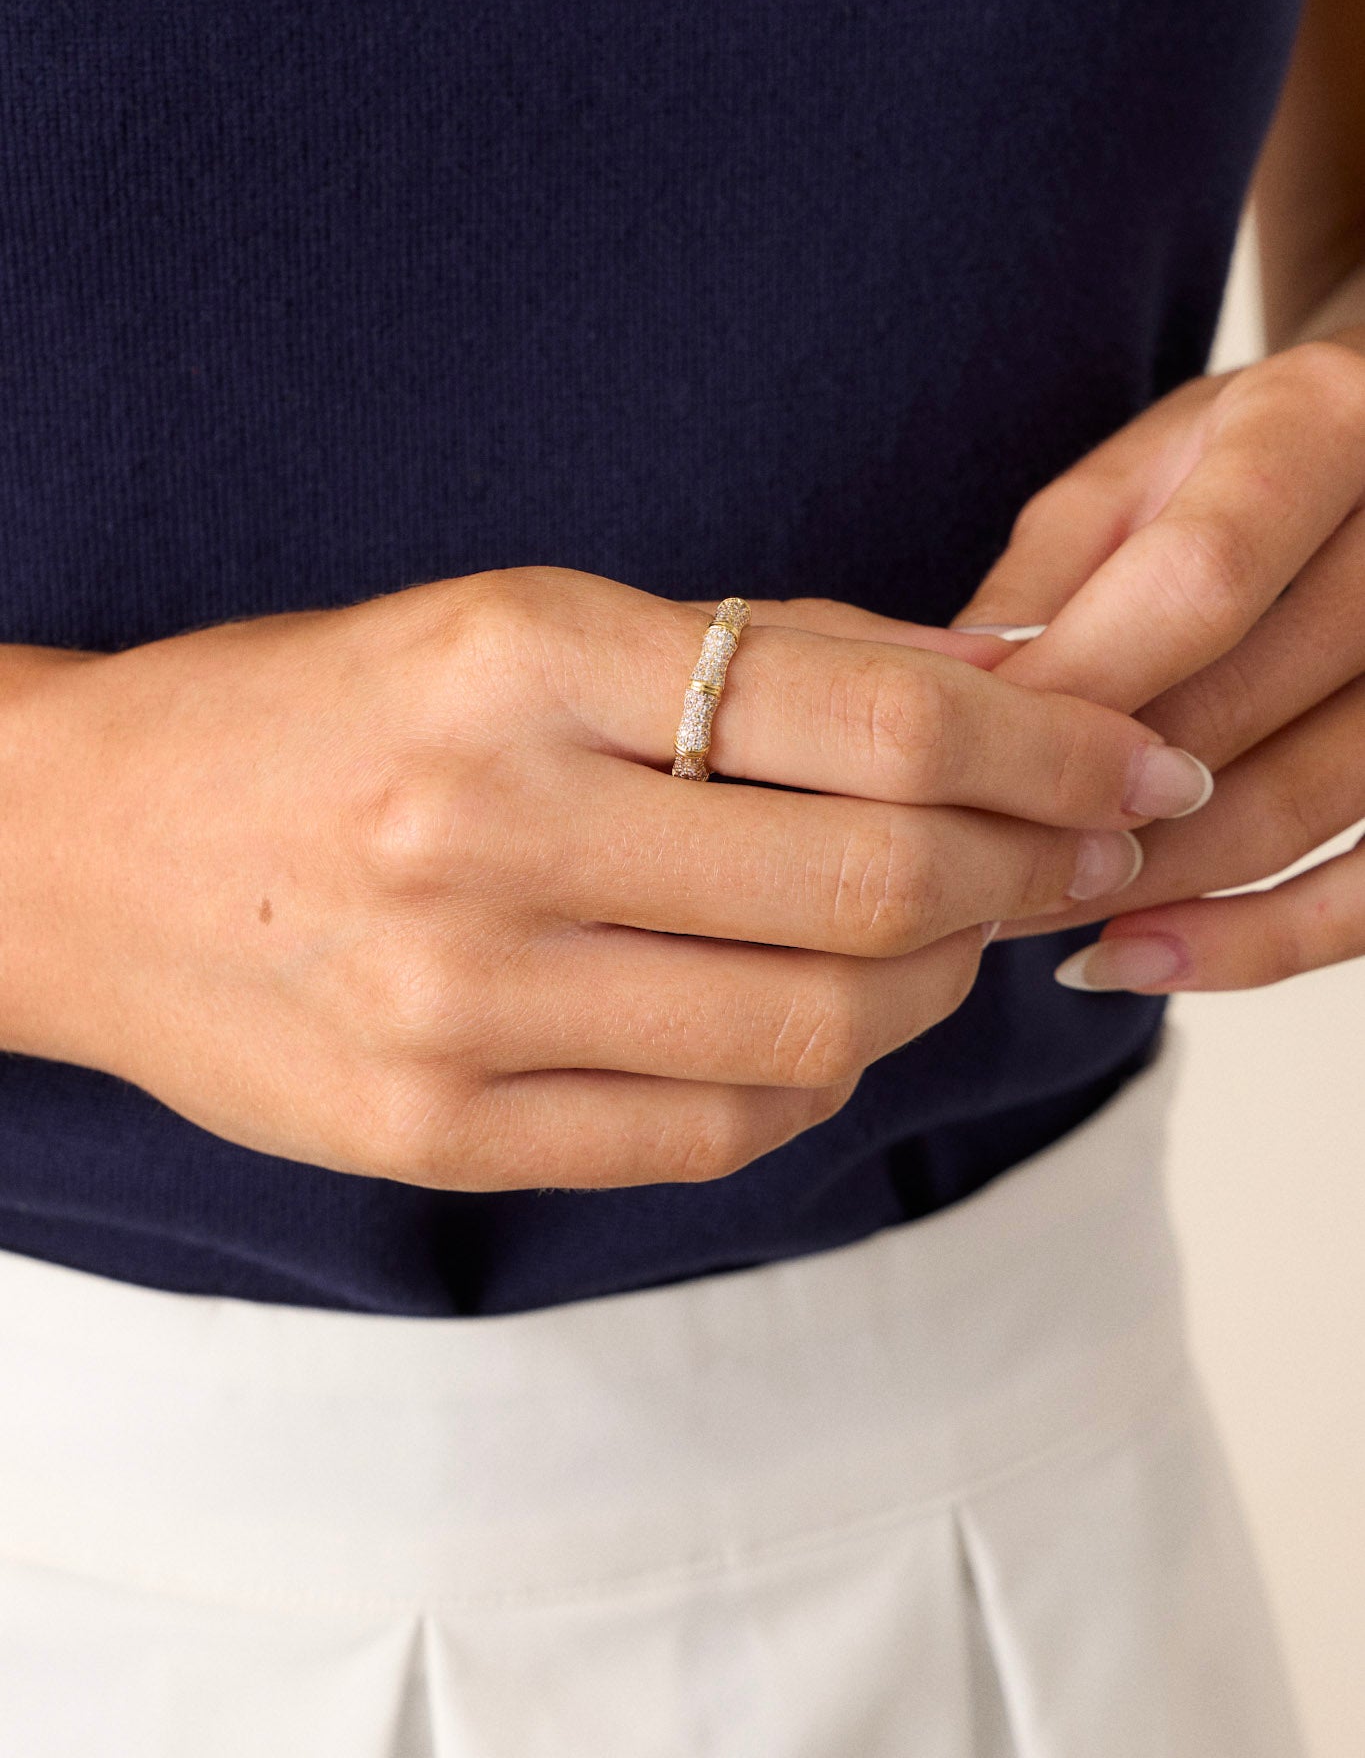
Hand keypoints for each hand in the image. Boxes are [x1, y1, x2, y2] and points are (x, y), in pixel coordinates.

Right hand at [0, 567, 1197, 1187]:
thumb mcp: (518, 622)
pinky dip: (814, 1079)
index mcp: (515, 659)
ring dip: (932, 980)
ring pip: (815, 1032)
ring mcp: (455, 1003)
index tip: (1138, 764)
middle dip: (1025, 871)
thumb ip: (755, 657)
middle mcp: (484, 831)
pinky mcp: (436, 1133)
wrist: (83, 852)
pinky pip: (714, 1135)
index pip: (862, 716)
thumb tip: (997, 692)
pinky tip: (817, 1015)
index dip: (1046, 749)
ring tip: (944, 929)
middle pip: (869, 886)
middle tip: (1080, 853)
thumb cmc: (322, 716)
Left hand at [953, 333, 1364, 992]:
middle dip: (1084, 803)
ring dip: (1144, 886)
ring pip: (1296, 812)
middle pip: (1243, 708)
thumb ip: (1050, 583)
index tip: (962, 764)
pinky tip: (1135, 957)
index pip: (1200, 580)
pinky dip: (1252, 944)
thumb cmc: (1241, 460)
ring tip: (1020, 916)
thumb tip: (950, 708)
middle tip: (960, 868)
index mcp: (1325, 423)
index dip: (1074, 691)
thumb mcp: (1133, 476)